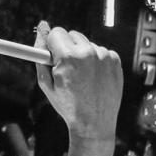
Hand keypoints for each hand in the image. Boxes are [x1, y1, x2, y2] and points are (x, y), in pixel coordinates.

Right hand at [34, 24, 122, 141]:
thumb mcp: (46, 83)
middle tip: (65, 67)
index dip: (51, 44)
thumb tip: (40, 32)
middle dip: (66, 47)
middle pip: (71, 34)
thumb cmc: (69, 106)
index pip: (56, 32)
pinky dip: (95, 60)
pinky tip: (92, 77)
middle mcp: (89, 52)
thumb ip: (40, 55)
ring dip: (81, 54)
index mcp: (69, 57)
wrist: (94, 123)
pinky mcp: (115, 60)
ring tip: (81, 76)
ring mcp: (104, 56)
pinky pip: (100, 52)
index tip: (51, 54)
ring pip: (86, 44)